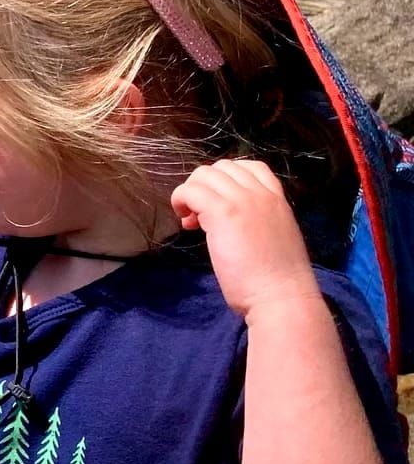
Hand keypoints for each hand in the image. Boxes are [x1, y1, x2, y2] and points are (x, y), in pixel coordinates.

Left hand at [170, 160, 319, 325]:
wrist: (281, 296)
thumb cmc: (276, 279)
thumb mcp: (273, 236)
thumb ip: (256, 219)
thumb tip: (227, 217)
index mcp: (277, 198)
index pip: (249, 166)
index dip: (226, 180)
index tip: (220, 205)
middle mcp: (261, 193)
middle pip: (221, 167)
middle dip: (205, 186)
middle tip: (200, 215)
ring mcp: (243, 200)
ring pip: (203, 175)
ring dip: (191, 194)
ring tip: (192, 221)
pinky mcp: (223, 213)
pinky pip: (191, 191)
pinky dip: (181, 202)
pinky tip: (187, 225)